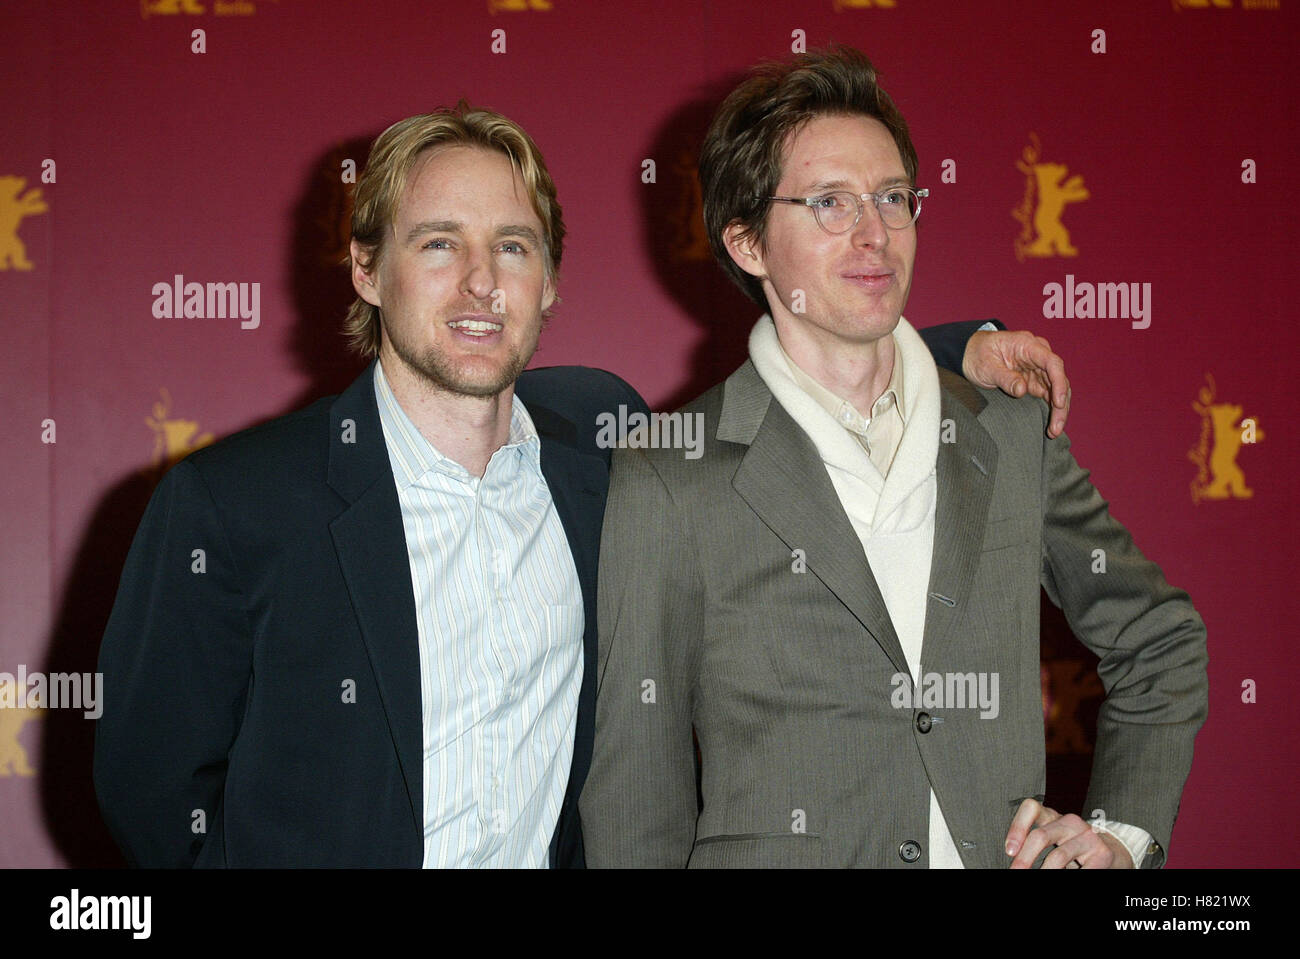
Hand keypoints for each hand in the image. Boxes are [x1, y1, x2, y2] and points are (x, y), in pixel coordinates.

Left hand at [962, 330, 1070, 437]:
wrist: (969, 353)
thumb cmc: (978, 355)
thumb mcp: (987, 367)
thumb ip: (1004, 378)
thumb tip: (1022, 391)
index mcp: (1028, 345)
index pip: (1052, 363)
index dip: (1058, 383)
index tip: (1058, 403)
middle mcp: (1038, 356)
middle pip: (1058, 379)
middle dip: (1060, 405)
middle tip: (1056, 427)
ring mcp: (1037, 369)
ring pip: (1056, 390)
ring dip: (1058, 411)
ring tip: (1054, 431)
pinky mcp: (1034, 381)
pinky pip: (1048, 395)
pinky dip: (1050, 409)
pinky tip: (1050, 426)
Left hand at [1004, 798, 1134, 868]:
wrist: (1113, 851)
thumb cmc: (1075, 847)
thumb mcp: (1055, 839)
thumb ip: (1035, 845)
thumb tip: (1016, 863)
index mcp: (1054, 817)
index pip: (1031, 808)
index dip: (1017, 827)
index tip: (1009, 851)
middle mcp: (1070, 822)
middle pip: (1041, 835)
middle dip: (1025, 858)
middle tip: (1016, 871)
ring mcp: (1088, 837)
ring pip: (1058, 856)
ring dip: (1045, 872)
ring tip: (1039, 879)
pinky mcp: (1102, 854)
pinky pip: (1081, 870)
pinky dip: (1067, 877)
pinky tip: (1064, 878)